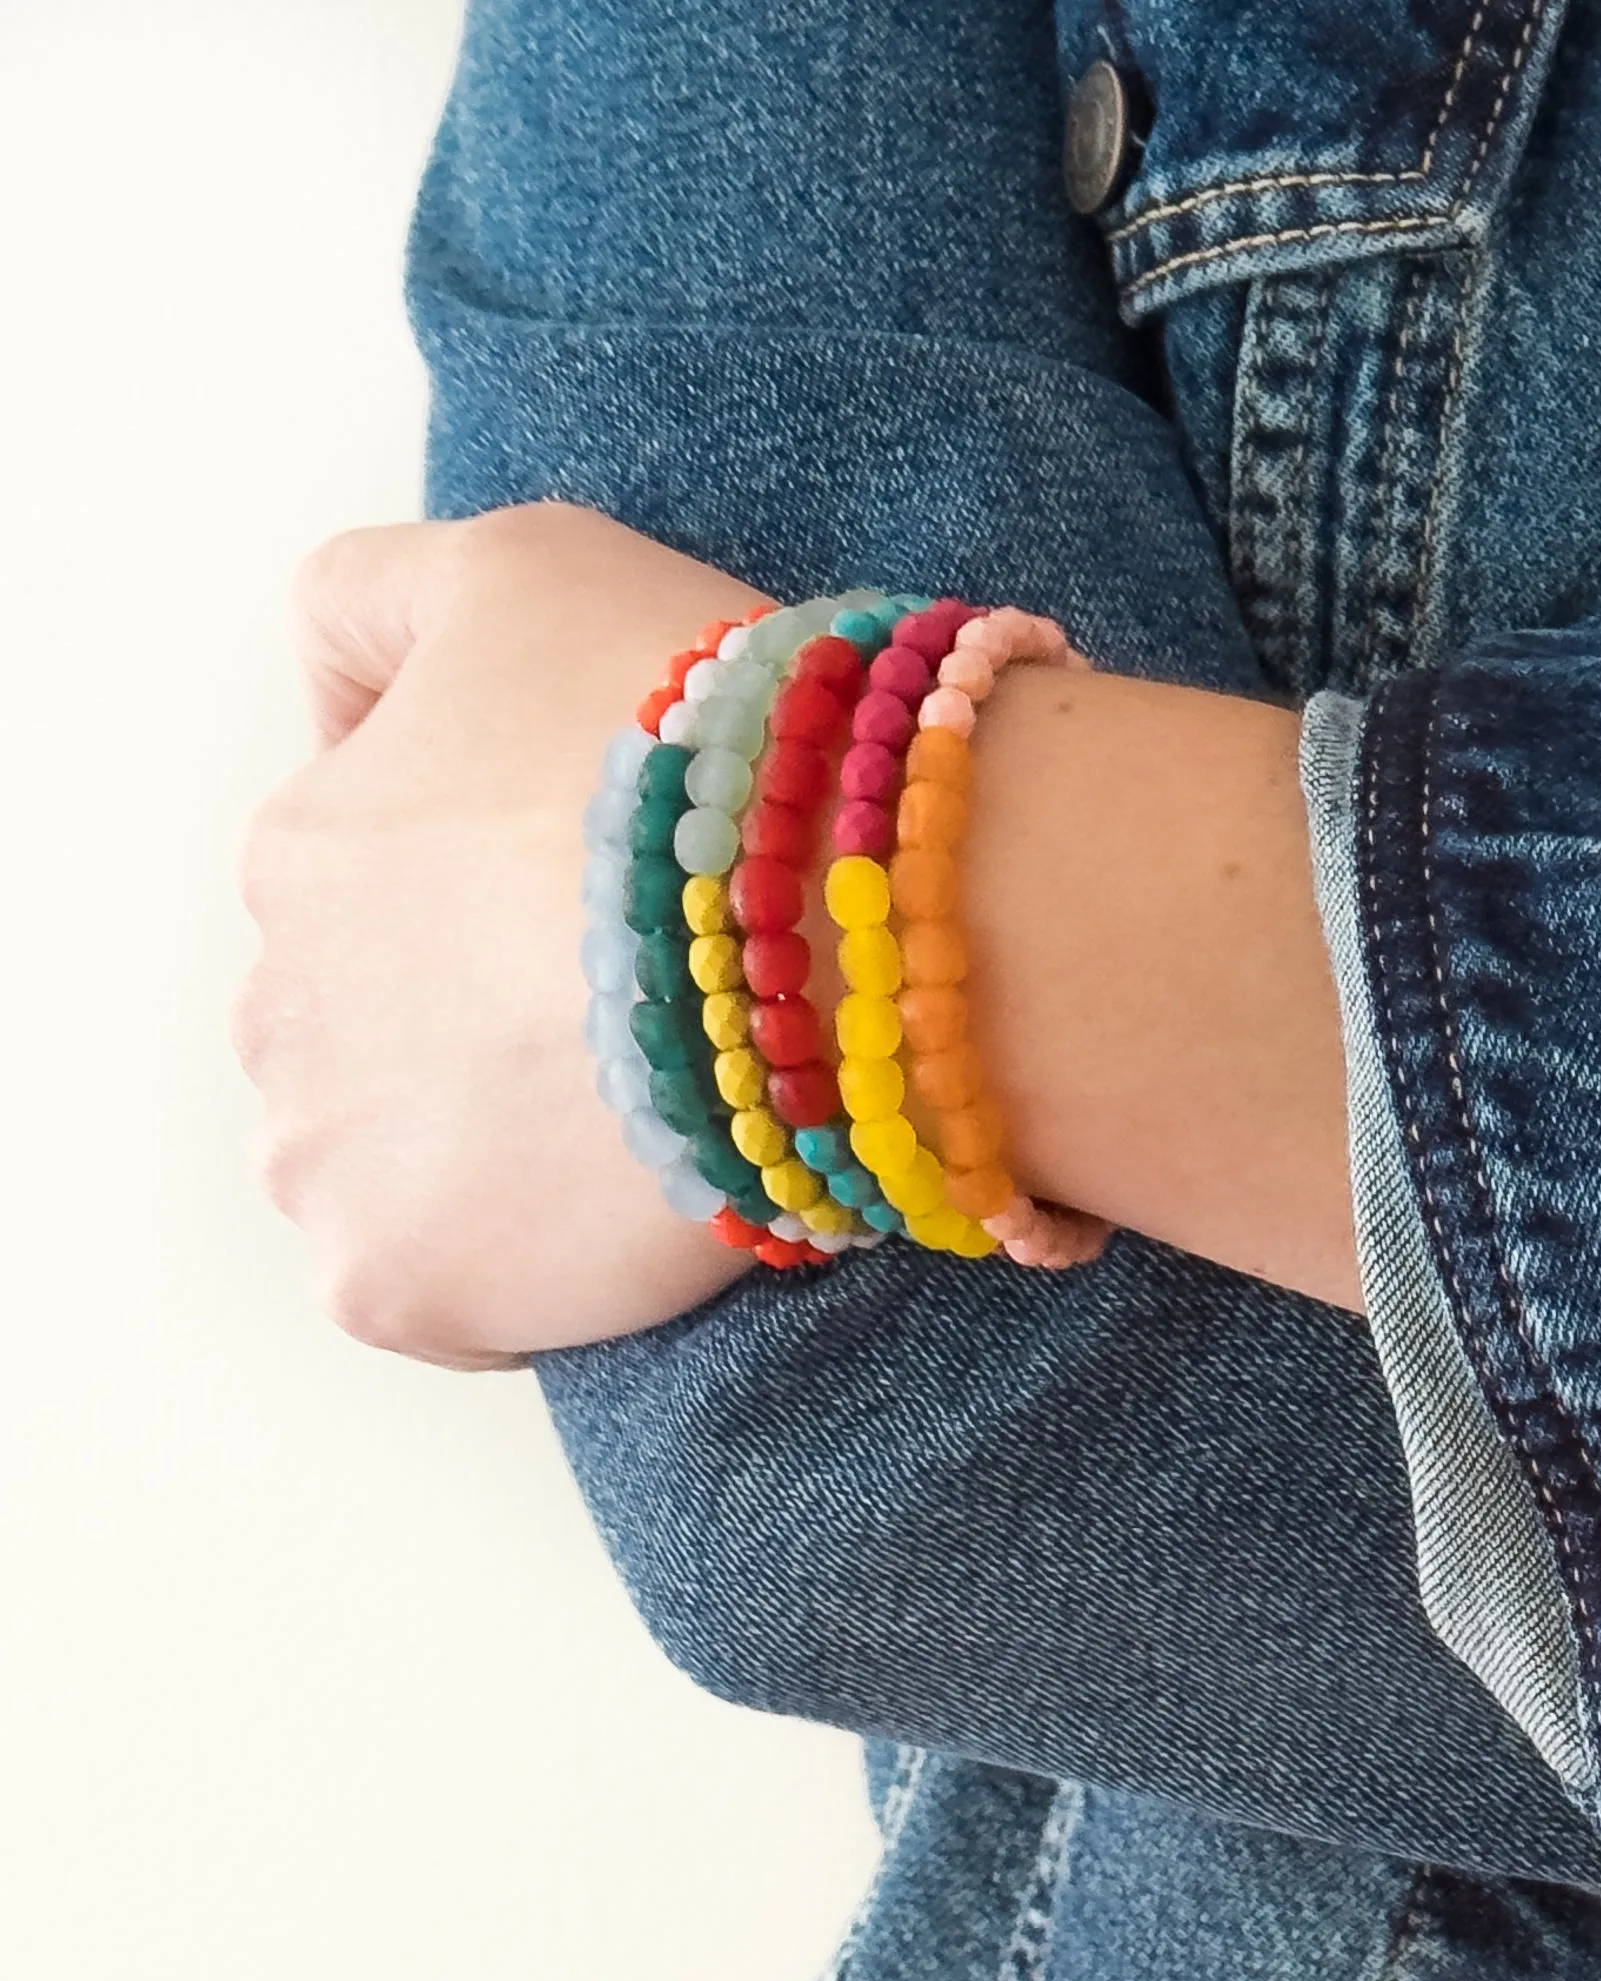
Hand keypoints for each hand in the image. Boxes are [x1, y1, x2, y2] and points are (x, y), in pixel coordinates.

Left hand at [237, 504, 756, 1367]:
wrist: (833, 935)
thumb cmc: (703, 743)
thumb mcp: (521, 566)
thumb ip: (381, 599)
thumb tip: (337, 708)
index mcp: (304, 848)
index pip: (375, 895)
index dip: (512, 905)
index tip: (629, 917)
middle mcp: (276, 1008)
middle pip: (372, 1038)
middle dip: (484, 1034)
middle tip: (649, 1027)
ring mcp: (326, 1162)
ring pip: (389, 1172)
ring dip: (490, 1160)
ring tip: (638, 1136)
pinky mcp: (396, 1287)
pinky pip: (432, 1302)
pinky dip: (514, 1280)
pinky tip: (615, 1226)